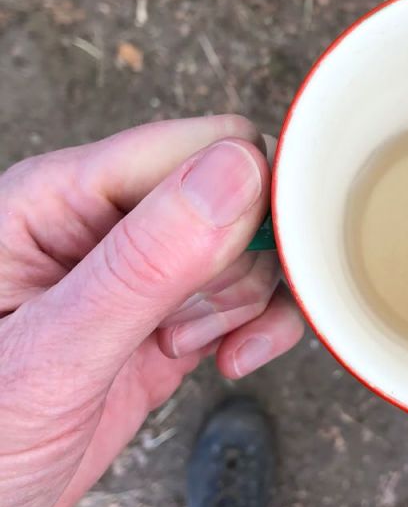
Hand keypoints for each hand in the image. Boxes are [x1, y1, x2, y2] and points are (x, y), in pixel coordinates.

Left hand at [0, 116, 303, 506]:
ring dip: (244, 301)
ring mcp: (136, 276)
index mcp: (58, 198)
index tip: (247, 266)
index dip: (245, 196)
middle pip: (233, 191)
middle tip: (193, 321)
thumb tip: (238, 172)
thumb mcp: (50, 357)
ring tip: (188, 348)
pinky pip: (243, 297)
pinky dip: (259, 326)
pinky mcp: (162, 322)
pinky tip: (232, 360)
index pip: (195, 146)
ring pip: (246, 246)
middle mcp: (102, 224)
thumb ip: (144, 263)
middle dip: (241, 258)